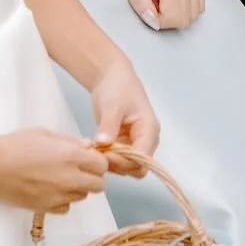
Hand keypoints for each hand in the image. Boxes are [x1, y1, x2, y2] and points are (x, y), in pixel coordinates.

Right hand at [0, 127, 107, 211]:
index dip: (97, 161)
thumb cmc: (15, 145)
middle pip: (98, 185)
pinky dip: (63, 200)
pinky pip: (66, 207)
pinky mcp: (46, 208)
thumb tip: (88, 147)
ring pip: (83, 196)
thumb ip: (70, 141)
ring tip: (61, 177)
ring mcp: (58, 196)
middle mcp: (68, 178)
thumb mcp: (45, 133)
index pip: (102, 165)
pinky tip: (51, 189)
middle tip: (80, 169)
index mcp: (70, 155)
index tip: (89, 158)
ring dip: (78, 188)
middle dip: (93, 177)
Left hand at [89, 55, 160, 172]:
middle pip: (137, 167)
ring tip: (95, 152)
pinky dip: (108, 160)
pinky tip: (96, 151)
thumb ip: (108, 126)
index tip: (105, 154)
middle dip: (118, 165)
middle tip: (98, 155)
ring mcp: (135, 144)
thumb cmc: (117, 87)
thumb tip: (103, 144)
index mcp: (149, 130)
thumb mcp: (112, 105)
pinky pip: (119, 161)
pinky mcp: (125, 146)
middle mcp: (146, 141)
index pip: (143, 158)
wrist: (111, 77)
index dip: (125, 161)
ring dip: (112, 165)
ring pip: (127, 168)